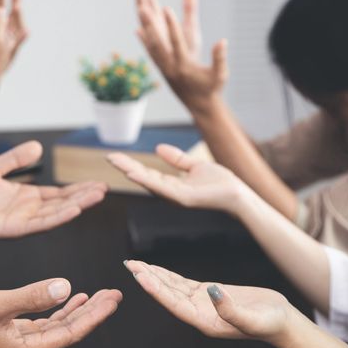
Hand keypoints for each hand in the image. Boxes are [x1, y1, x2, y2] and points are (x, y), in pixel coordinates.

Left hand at [0, 141, 107, 245]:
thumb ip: (16, 159)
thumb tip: (38, 146)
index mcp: (27, 197)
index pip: (59, 194)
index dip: (78, 189)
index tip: (97, 183)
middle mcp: (29, 211)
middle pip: (63, 203)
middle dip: (84, 196)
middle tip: (104, 188)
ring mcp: (23, 221)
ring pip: (56, 213)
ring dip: (77, 205)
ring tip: (96, 197)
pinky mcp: (14, 230)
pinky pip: (40, 224)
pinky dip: (58, 217)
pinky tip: (73, 210)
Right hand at [0, 278, 122, 347]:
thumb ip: (32, 296)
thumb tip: (65, 287)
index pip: (72, 333)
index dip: (95, 315)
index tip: (113, 301)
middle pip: (71, 331)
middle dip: (95, 312)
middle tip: (115, 295)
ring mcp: (24, 346)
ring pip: (61, 327)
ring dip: (80, 310)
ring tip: (100, 295)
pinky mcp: (17, 338)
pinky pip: (47, 325)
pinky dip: (61, 311)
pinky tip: (72, 298)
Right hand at [107, 143, 248, 213]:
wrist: (238, 194)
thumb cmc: (220, 183)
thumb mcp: (194, 166)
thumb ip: (177, 159)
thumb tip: (158, 148)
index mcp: (172, 185)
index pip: (148, 173)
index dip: (132, 165)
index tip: (116, 156)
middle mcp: (170, 193)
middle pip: (144, 178)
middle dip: (126, 167)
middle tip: (109, 156)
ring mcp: (175, 197)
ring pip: (149, 183)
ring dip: (132, 172)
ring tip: (117, 162)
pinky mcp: (183, 199)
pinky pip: (162, 188)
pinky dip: (147, 180)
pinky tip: (135, 173)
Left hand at [124, 260, 292, 343]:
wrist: (282, 321)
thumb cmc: (269, 323)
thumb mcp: (252, 318)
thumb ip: (231, 310)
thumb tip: (212, 292)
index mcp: (204, 322)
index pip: (174, 304)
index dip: (156, 290)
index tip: (140, 277)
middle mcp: (198, 314)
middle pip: (167, 294)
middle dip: (148, 280)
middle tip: (129, 265)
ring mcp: (202, 304)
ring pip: (172, 287)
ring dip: (154, 276)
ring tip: (136, 265)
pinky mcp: (210, 294)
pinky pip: (183, 283)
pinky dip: (169, 275)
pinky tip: (157, 269)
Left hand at [132, 0, 226, 109]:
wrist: (199, 107)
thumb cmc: (211, 89)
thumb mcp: (220, 75)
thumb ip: (220, 58)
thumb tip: (222, 41)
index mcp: (184, 66)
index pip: (177, 43)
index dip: (172, 26)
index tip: (167, 8)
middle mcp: (170, 66)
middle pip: (157, 42)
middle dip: (150, 24)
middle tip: (143, 6)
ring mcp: (163, 67)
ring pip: (151, 44)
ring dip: (146, 27)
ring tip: (140, 8)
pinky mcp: (162, 68)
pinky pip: (151, 51)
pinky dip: (144, 39)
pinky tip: (138, 29)